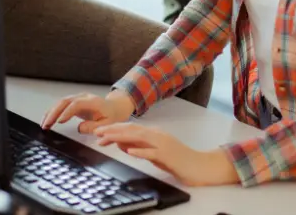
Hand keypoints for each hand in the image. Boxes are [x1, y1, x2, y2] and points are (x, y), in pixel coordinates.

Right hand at [41, 91, 135, 132]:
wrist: (115, 107)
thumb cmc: (112, 116)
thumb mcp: (108, 124)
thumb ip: (94, 127)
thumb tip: (79, 128)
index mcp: (92, 101)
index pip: (76, 104)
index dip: (67, 112)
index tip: (60, 122)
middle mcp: (83, 97)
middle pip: (64, 101)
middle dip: (54, 112)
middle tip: (46, 124)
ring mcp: (77, 98)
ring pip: (60, 102)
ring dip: (50, 113)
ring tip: (44, 125)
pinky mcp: (73, 102)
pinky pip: (61, 105)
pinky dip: (53, 112)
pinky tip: (47, 121)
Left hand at [93, 123, 238, 186]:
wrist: (199, 166)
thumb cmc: (177, 160)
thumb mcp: (154, 154)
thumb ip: (139, 148)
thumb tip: (122, 145)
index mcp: (153, 134)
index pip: (129, 129)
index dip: (113, 129)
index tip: (98, 132)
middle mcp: (156, 135)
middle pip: (131, 130)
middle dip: (112, 130)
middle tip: (96, 132)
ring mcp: (163, 144)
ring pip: (138, 138)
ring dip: (121, 137)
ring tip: (106, 138)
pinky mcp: (168, 155)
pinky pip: (152, 152)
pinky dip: (140, 151)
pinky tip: (129, 151)